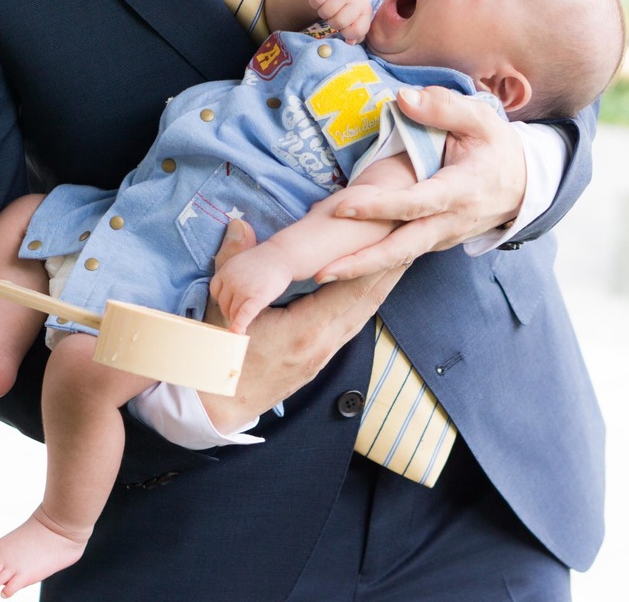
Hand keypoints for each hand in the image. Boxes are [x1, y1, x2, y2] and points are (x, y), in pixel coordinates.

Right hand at [199, 219, 404, 431]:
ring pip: (365, 314)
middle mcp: (325, 343)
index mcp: (307, 329)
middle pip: (369, 300)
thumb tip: (239, 224)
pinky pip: (353, 326)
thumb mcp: (225, 309)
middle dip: (389, 269)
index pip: (353, 290)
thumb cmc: (222, 359)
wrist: (219, 404)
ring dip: (383, 286)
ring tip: (400, 259)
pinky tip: (374, 291)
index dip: (375, 262)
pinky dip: (367, 303)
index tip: (391, 238)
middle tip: (409, 240)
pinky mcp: (322, 358)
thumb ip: (233, 263)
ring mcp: (325, 353)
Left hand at [209, 242, 293, 334]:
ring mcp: (243, 289)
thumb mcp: (241, 262)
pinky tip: (238, 333)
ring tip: (243, 326)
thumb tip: (229, 296)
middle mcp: (231, 280)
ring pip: (233, 312)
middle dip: (231, 312)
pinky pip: (244, 314)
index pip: (216, 291)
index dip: (223, 299)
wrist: (283, 254)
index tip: (230, 304)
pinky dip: (240, 325)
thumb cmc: (265, 260)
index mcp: (225, 270)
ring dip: (237, 320)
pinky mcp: (257, 297)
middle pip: (224, 304)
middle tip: (240, 316)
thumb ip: (232, 276)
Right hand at [309, 0, 372, 43]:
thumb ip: (355, 35)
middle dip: (332, 22)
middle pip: (338, 22)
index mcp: (366, 11)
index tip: (345, 27)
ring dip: (323, 13)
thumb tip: (350, 42)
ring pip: (325, 12)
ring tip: (328, 7)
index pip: (357, 31)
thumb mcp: (355, 21)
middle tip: (335, 15)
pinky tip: (322, 0)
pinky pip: (316, 0)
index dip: (347, 33)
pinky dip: (315, 3)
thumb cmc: (347, 8)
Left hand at [316, 86, 525, 280]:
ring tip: (321, 273)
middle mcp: (451, 222)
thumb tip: (403, 97)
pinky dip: (373, 261)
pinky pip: (402, 254)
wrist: (525, 185)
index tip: (344, 206)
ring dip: (362, 268)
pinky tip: (341, 263)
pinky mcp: (435, 242)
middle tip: (321, 270)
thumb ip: (443, 106)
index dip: (380, 207)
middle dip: (363, 261)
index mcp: (461, 190)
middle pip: (403, 248)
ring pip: (400, 257)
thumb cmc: (498, 148)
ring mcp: (443, 237)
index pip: (416, 203)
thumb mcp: (481, 118)